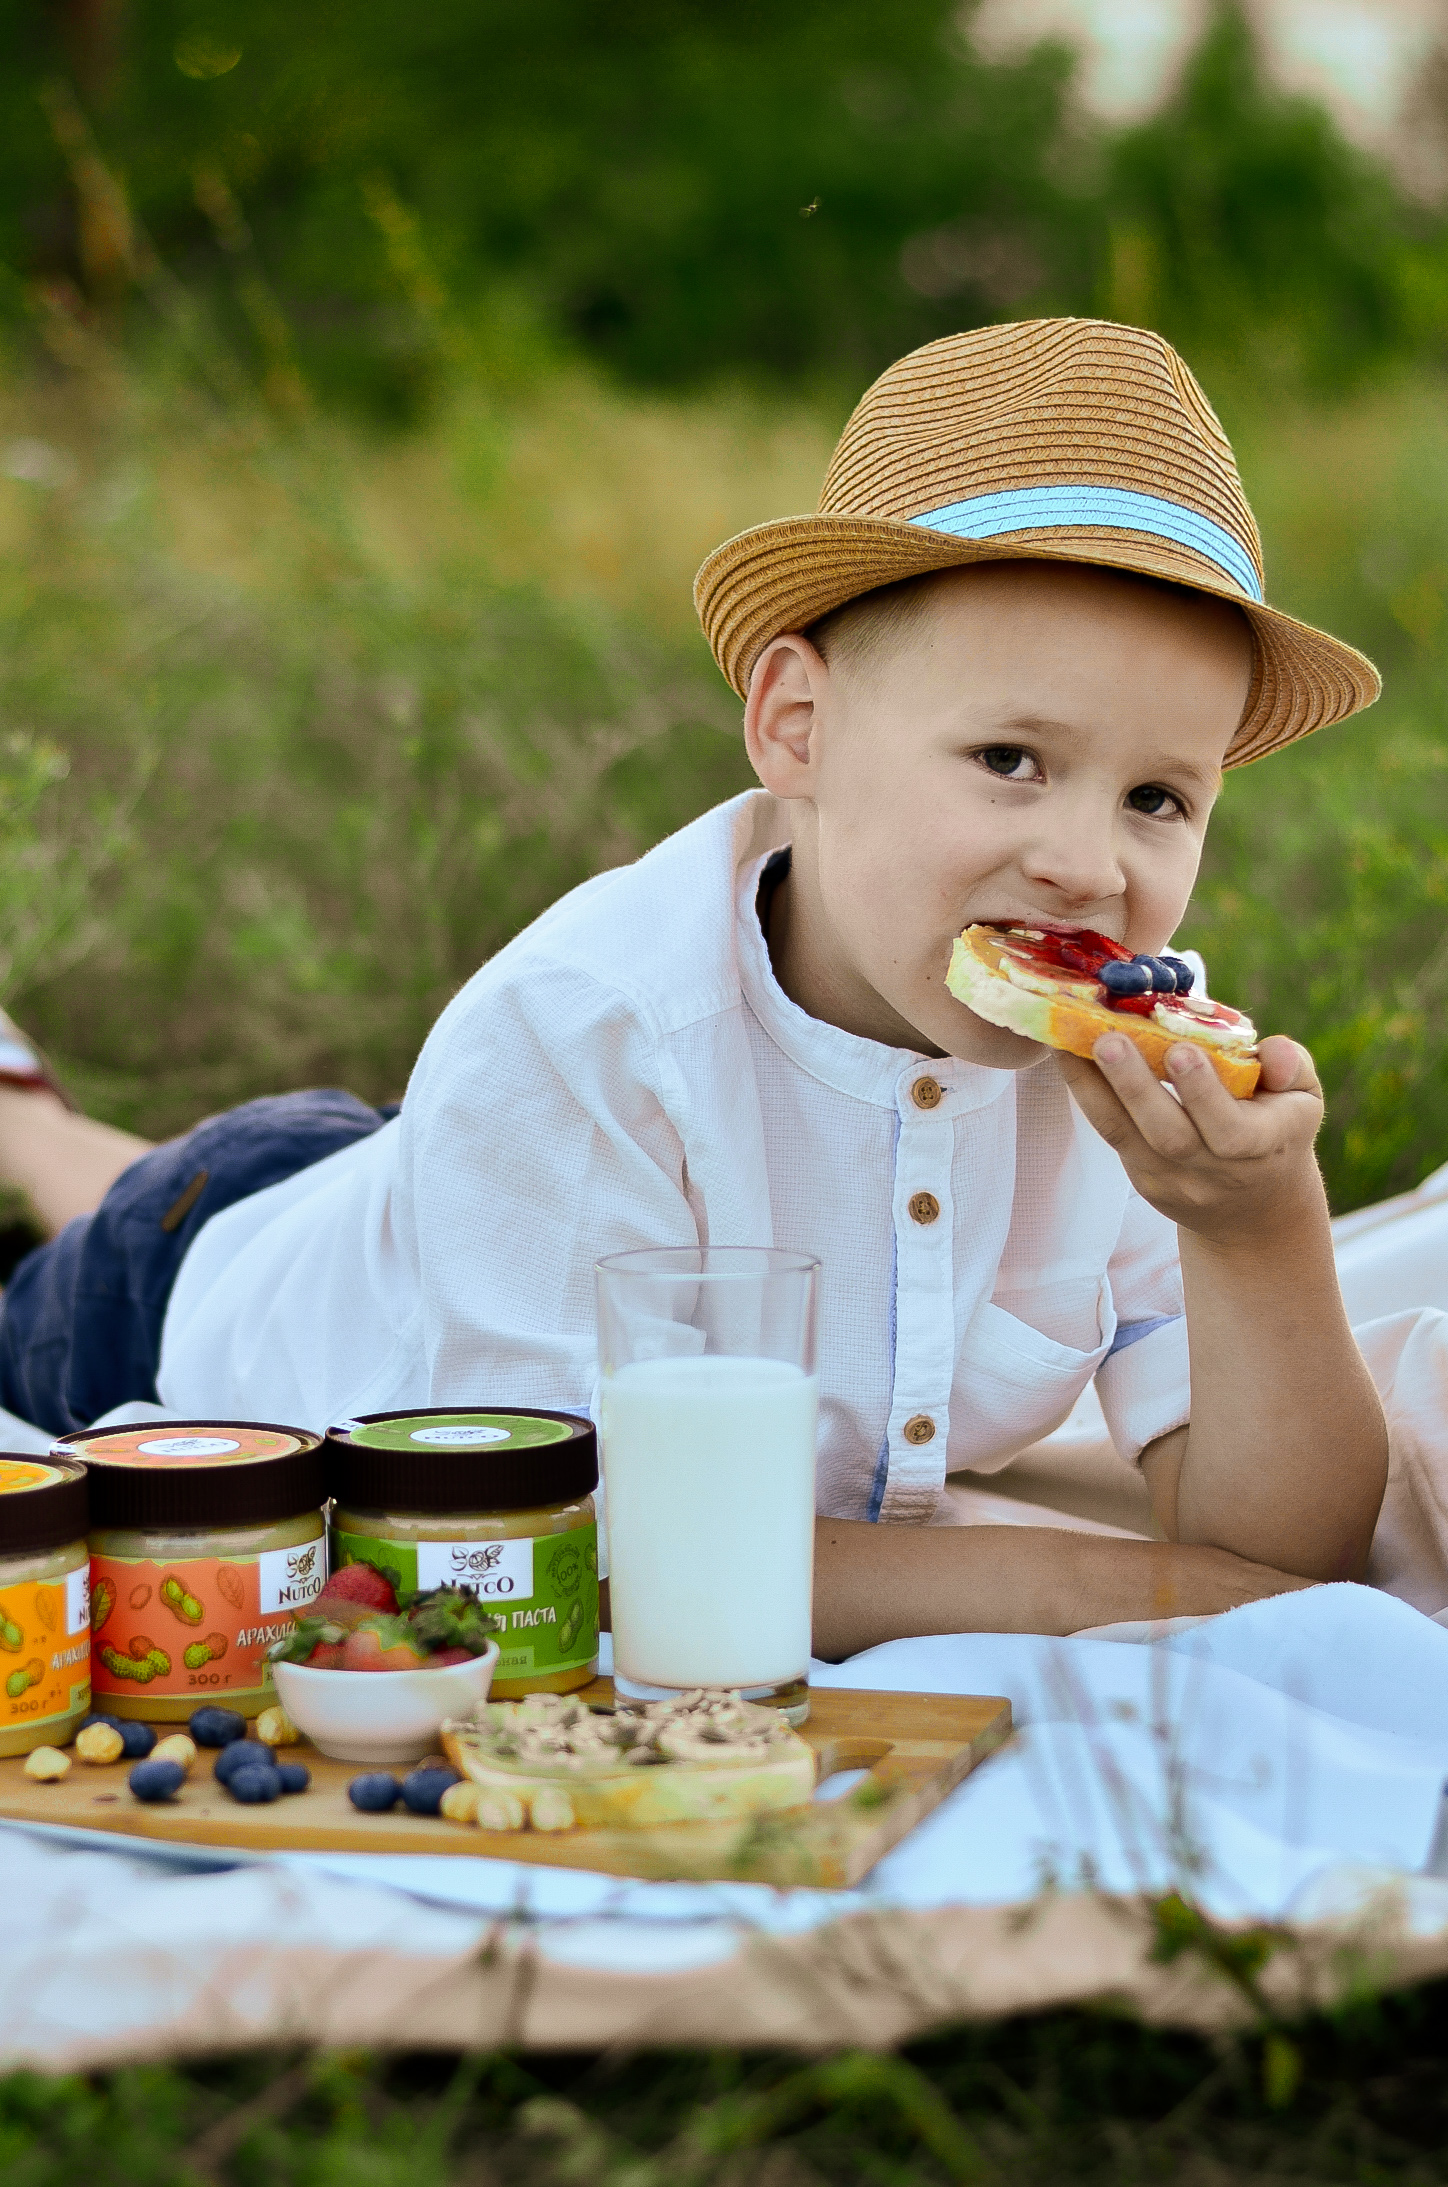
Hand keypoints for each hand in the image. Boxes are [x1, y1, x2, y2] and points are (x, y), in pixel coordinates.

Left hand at [1055, 1032, 1324, 1244]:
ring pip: (1126, 1136)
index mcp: (1261, 1147)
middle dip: (1136, 1087)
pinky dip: (1086, 1093)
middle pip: (1169, 1136)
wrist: (1253, 1211)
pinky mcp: (1140, 1176)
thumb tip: (1272, 1050)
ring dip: (1095, 1087)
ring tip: (1072, 1040)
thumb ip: (1293, 1067)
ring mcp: (1170, 1179)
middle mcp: (1212, 1171)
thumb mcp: (1302, 1100)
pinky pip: (1110, 1134)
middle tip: (1108, 1040)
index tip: (1181, 1051)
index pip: (1230, 1130)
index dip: (1204, 1094)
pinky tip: (1068, 1054)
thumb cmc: (1278, 1132)